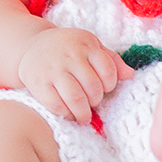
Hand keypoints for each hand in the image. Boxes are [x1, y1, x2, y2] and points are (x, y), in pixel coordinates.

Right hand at [17, 28, 132, 124]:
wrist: (31, 46)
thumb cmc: (68, 48)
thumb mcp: (90, 46)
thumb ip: (111, 60)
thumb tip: (130, 75)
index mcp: (86, 45)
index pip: (108, 70)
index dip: (110, 85)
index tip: (104, 89)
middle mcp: (70, 55)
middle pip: (93, 87)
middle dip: (96, 100)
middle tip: (93, 103)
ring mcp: (53, 69)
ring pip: (76, 98)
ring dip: (83, 113)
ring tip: (84, 117)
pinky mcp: (38, 83)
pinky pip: (57, 105)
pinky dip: (66, 114)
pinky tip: (68, 114)